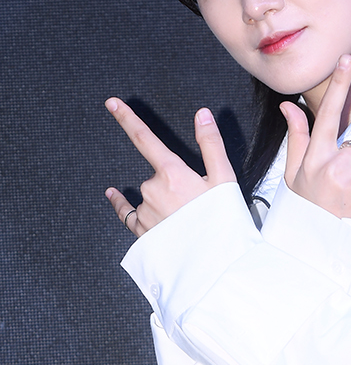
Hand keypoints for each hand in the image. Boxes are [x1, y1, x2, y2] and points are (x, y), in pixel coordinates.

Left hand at [104, 99, 235, 235]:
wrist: (216, 262)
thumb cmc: (222, 221)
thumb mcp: (224, 179)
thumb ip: (211, 144)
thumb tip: (202, 115)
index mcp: (172, 173)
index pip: (144, 138)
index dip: (127, 118)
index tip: (112, 103)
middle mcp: (153, 190)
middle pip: (157, 175)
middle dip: (173, 183)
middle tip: (197, 201)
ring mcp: (145, 211)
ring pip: (148, 196)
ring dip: (163, 201)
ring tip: (187, 219)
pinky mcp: (140, 231)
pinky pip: (127, 212)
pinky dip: (123, 204)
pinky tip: (114, 195)